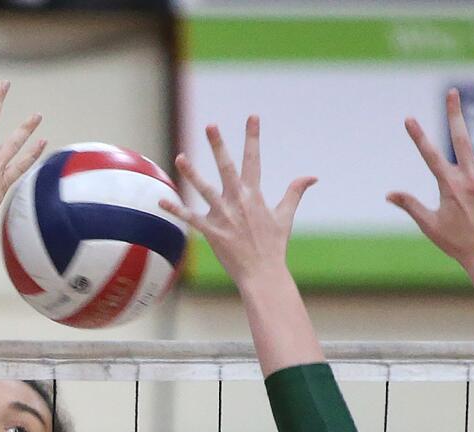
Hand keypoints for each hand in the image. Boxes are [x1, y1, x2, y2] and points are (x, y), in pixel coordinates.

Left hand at [159, 116, 316, 287]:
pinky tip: (162, 200)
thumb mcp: (285, 216)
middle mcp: (238, 201)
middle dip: (219, 145)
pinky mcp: (212, 232)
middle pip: (227, 167)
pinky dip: (176, 209)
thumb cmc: (273, 246)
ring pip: (205, 189)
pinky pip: (191, 218)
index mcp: (254, 195)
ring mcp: (224, 216)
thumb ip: (295, 192)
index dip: (253, 137)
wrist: (263, 274)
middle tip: (211, 125)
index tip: (252, 116)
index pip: (253, 160)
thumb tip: (312, 177)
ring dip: (192, 173)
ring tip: (180, 157)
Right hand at [387, 89, 473, 271]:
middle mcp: (471, 178)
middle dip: (455, 114)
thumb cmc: (456, 243)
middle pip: (461, 139)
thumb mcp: (429, 225)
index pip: (430, 155)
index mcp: (450, 186)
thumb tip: (388, 194)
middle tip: (453, 91)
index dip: (418, 136)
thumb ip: (410, 205)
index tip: (409, 118)